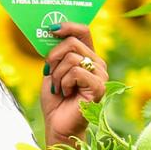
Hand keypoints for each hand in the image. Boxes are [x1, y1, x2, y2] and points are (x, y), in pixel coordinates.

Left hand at [41, 22, 106, 146]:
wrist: (58, 123)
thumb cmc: (55, 98)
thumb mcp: (51, 71)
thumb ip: (55, 53)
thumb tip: (51, 32)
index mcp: (88, 56)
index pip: (83, 31)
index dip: (68, 26)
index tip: (51, 29)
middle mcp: (97, 63)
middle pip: (72, 42)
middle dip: (53, 58)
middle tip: (50, 74)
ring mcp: (100, 75)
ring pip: (71, 58)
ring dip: (57, 74)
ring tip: (59, 88)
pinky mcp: (99, 87)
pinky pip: (75, 72)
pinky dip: (63, 83)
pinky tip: (66, 93)